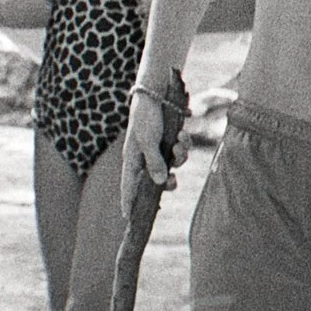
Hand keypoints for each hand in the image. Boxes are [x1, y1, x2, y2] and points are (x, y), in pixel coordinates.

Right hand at [117, 90, 183, 216]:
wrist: (158, 92)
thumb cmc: (146, 115)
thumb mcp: (148, 139)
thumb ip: (154, 162)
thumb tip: (159, 183)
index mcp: (132, 158)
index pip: (128, 185)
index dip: (128, 201)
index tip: (128, 217)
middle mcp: (145, 157)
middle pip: (155, 181)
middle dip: (168, 182)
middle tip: (173, 181)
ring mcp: (158, 150)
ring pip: (173, 166)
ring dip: (179, 157)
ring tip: (178, 144)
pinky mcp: (170, 141)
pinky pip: (180, 152)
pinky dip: (183, 145)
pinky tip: (182, 134)